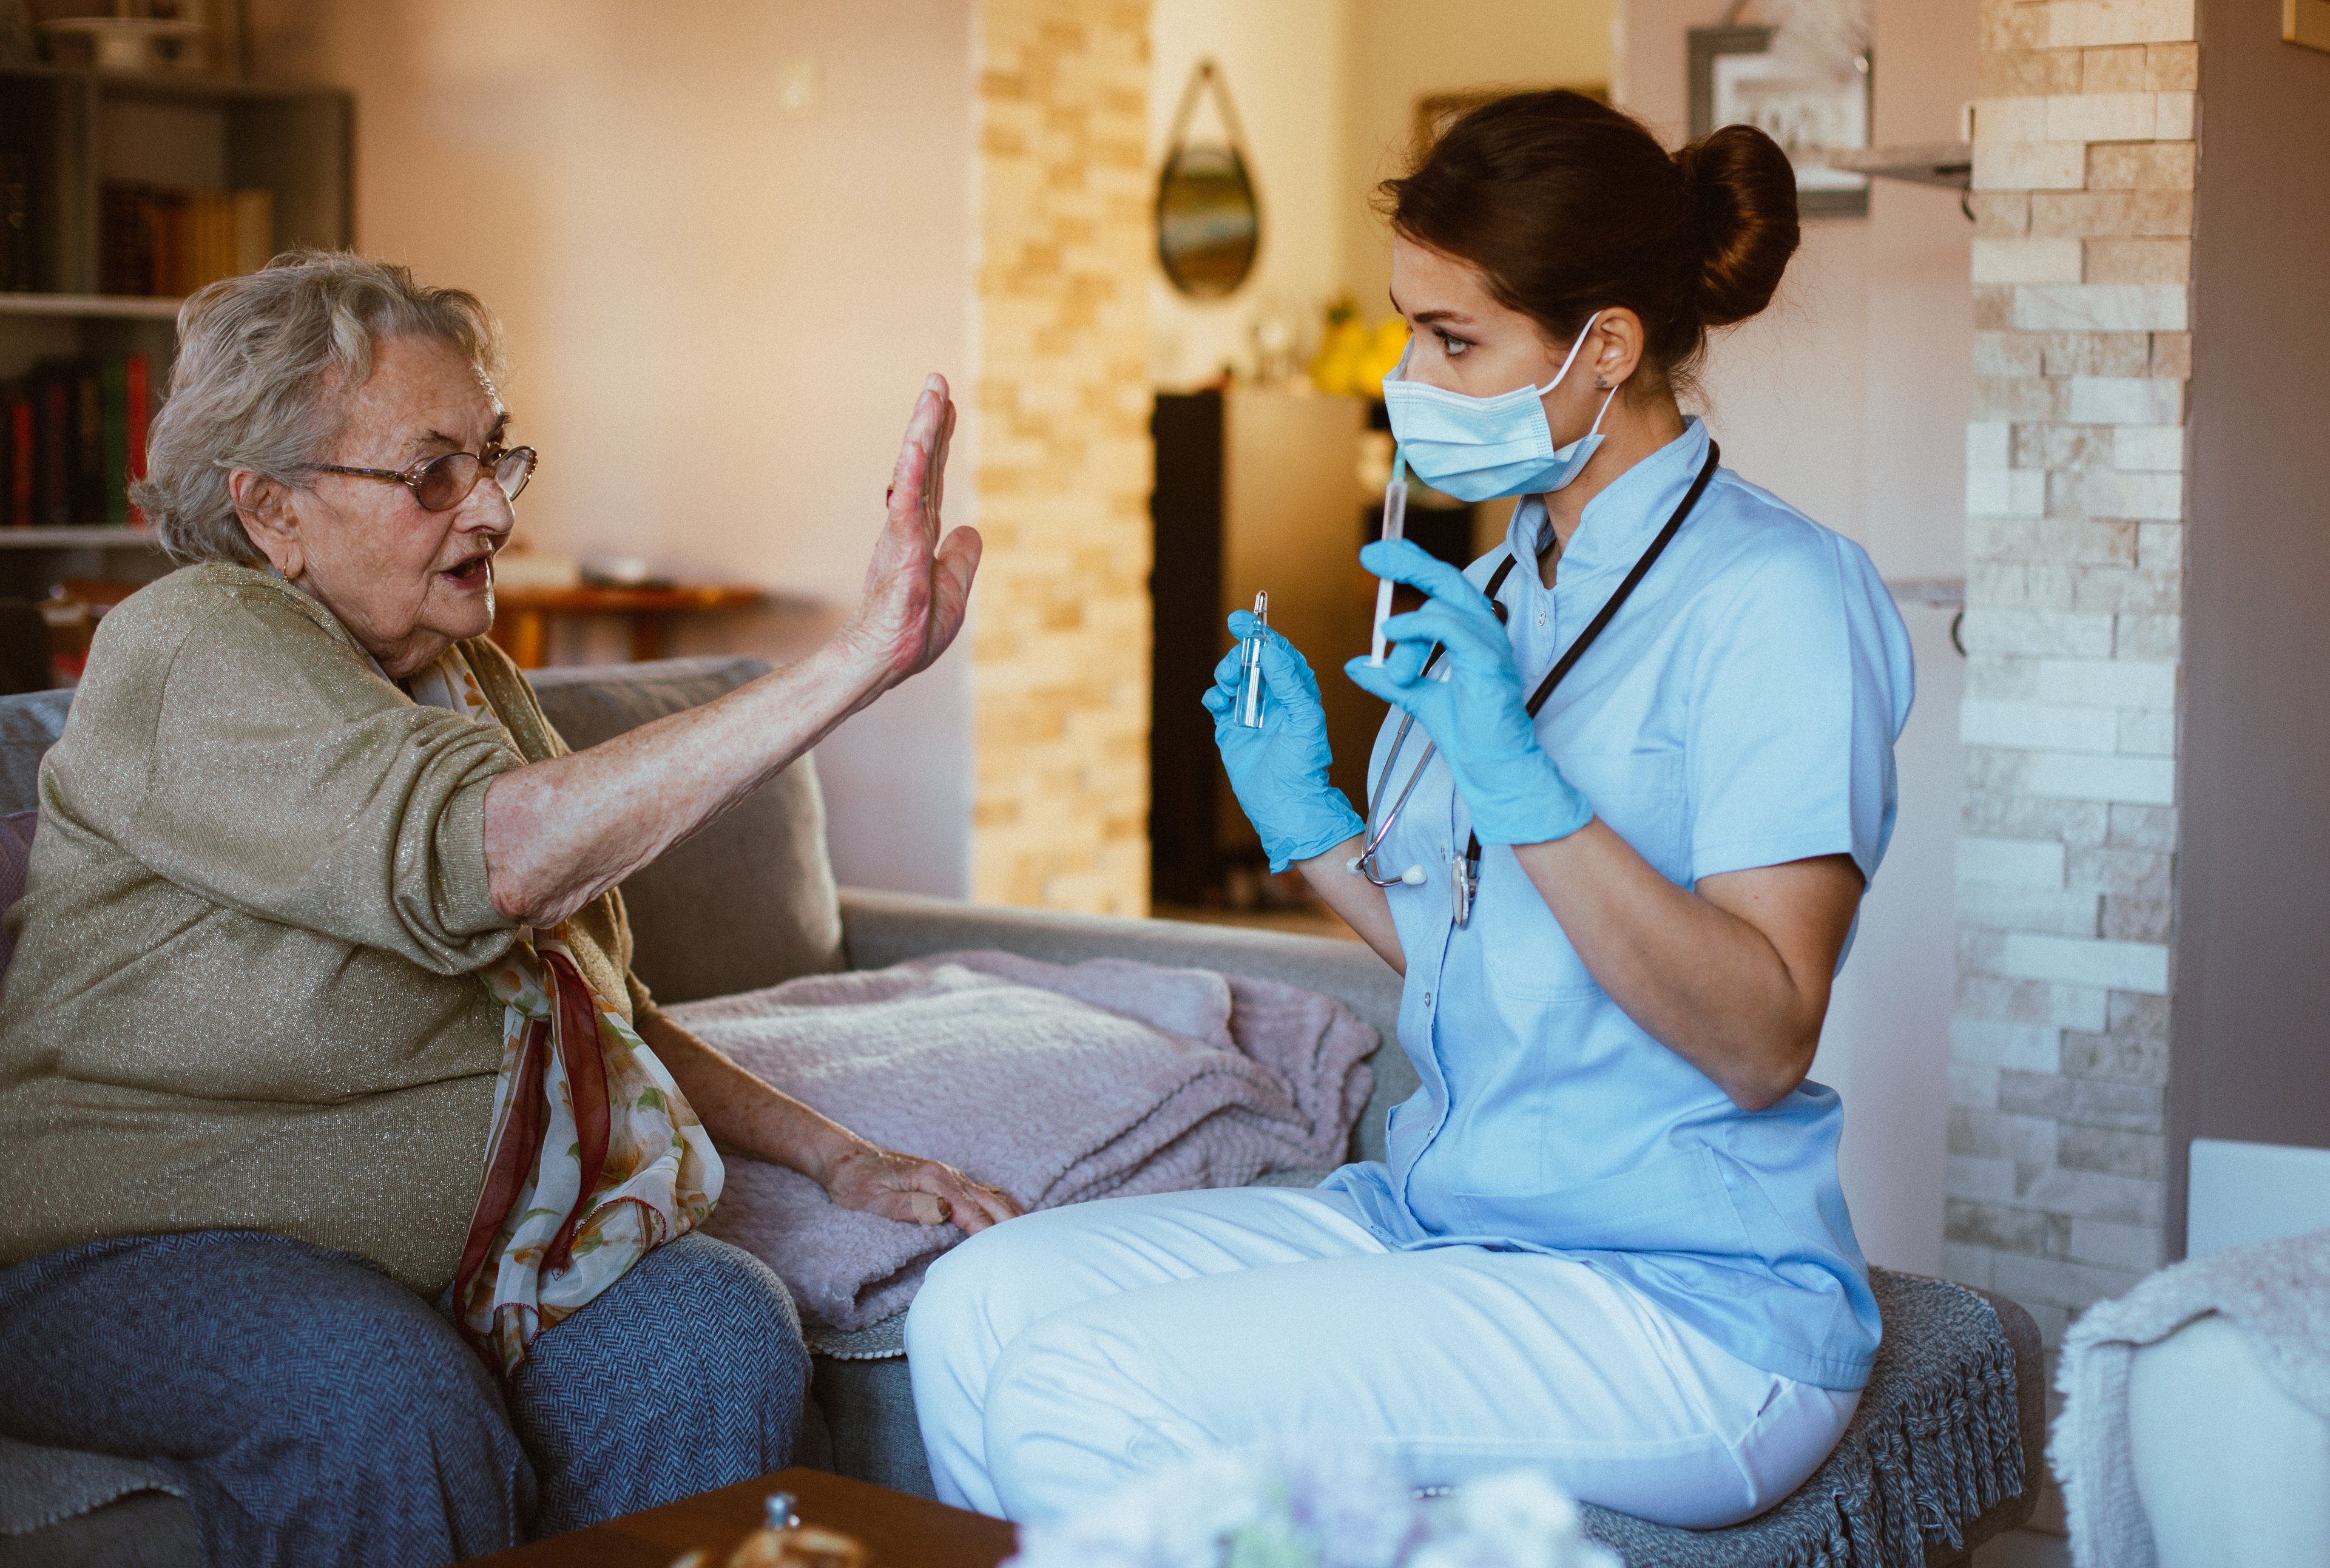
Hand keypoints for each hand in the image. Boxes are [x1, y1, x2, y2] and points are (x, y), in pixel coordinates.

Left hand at [818, 1141, 1021, 1233]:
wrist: (846, 1158)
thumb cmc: (856, 1182)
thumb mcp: (874, 1199)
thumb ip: (910, 1206)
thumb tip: (945, 1212)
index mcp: (933, 1180)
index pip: (969, 1210)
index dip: (987, 1232)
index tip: (1003, 1252)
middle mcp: (948, 1175)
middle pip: (990, 1200)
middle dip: (1012, 1223)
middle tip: (1033, 1249)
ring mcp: (950, 1176)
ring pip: (992, 1194)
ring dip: (1012, 1214)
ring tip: (1033, 1236)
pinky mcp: (948, 1181)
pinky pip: (983, 1193)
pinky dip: (1002, 1207)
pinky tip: (1011, 1220)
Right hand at [832, 374, 981, 691]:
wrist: (883, 662)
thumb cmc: (910, 633)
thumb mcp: (952, 591)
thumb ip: (960, 559)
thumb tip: (971, 531)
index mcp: (918, 534)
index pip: (930, 478)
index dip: (937, 441)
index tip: (944, 404)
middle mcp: (907, 525)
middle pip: (922, 463)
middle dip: (931, 420)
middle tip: (937, 379)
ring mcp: (902, 534)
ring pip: (914, 471)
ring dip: (923, 429)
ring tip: (933, 389)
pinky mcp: (899, 548)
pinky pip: (906, 501)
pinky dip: (911, 470)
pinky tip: (916, 441)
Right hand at [1202, 611, 1363, 872]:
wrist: (1283, 803)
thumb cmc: (1303, 765)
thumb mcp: (1304, 718)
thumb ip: (1289, 681)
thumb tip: (1270, 649)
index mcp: (1296, 689)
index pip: (1277, 651)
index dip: (1259, 634)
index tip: (1240, 621)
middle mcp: (1273, 696)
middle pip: (1250, 659)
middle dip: (1238, 658)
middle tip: (1235, 673)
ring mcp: (1250, 711)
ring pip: (1231, 676)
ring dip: (1225, 676)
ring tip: (1229, 691)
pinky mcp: (1230, 727)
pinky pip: (1216, 700)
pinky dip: (1213, 696)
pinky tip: (1219, 705)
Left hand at [1343, 540, 1591, 845]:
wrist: (1490, 767)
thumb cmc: (1466, 734)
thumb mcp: (1416, 699)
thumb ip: (1388, 680)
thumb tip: (1354, 665)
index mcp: (1471, 634)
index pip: (1442, 586)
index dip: (1413, 563)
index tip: (1379, 553)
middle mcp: (1485, 631)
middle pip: (1446, 579)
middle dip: (1407, 562)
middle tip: (1370, 554)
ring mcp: (1490, 644)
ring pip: (1440, 609)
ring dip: (1406, 636)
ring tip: (1397, 673)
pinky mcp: (1488, 661)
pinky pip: (1450, 627)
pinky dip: (1417, 627)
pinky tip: (1392, 636)